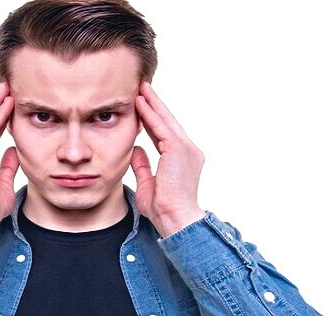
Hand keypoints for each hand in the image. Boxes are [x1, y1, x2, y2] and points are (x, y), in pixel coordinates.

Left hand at [132, 81, 205, 237]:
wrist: (175, 219)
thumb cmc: (163, 209)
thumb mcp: (147, 183)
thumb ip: (142, 165)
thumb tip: (136, 149)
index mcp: (182, 160)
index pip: (164, 133)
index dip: (152, 119)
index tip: (141, 105)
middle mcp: (188, 151)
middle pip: (167, 122)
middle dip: (154, 104)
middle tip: (142, 87)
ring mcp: (186, 149)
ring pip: (165, 120)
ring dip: (152, 103)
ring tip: (140, 88)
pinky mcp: (179, 150)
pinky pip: (162, 127)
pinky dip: (150, 114)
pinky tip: (140, 102)